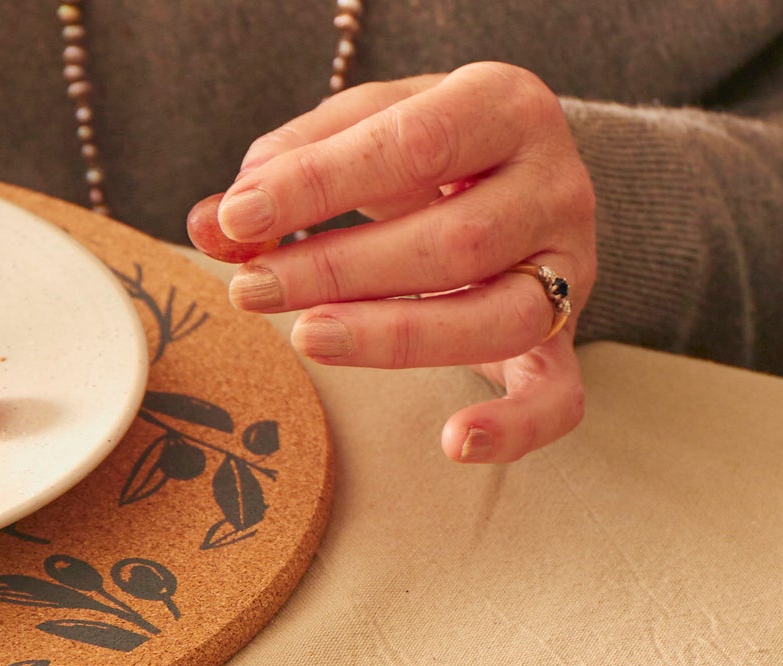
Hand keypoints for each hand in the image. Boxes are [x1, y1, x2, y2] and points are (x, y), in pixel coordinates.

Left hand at [200, 64, 596, 463]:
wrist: (517, 173)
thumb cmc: (431, 150)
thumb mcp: (364, 129)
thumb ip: (290, 166)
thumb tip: (213, 224)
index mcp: (506, 105)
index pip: (413, 143)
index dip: (319, 184)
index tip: (239, 217)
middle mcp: (555, 185)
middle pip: (454, 242)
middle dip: (339, 270)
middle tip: (253, 288)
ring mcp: (569, 268)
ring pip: (493, 318)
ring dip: (391, 337)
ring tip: (308, 338)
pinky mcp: (566, 340)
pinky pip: (557, 399)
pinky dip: (512, 429)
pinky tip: (454, 443)